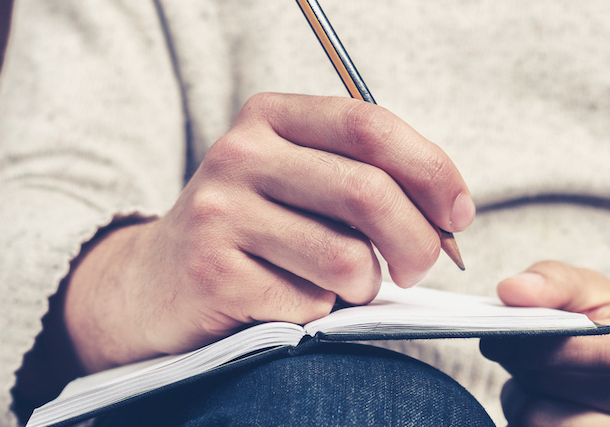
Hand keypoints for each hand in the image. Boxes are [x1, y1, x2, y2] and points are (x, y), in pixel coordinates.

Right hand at [63, 93, 474, 371]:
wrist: (152, 285)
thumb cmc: (253, 232)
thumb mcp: (298, 180)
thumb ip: (366, 178)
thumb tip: (450, 216)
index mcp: (271, 117)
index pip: (370, 126)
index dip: (432, 171)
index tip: (457, 213)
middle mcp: (240, 154)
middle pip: (368, 192)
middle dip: (417, 242)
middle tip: (418, 267)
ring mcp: (220, 213)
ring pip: (345, 257)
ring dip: (365, 285)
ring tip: (342, 285)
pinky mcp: (213, 273)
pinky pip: (308, 302)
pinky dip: (319, 313)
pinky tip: (288, 301)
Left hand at [480, 261, 609, 426]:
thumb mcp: (600, 293)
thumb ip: (556, 283)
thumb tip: (512, 291)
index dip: (550, 347)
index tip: (504, 335)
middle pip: (573, 391)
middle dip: (526, 365)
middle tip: (508, 345)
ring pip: (550, 424)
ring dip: (525, 397)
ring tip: (529, 374)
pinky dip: (532, 417)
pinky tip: (541, 400)